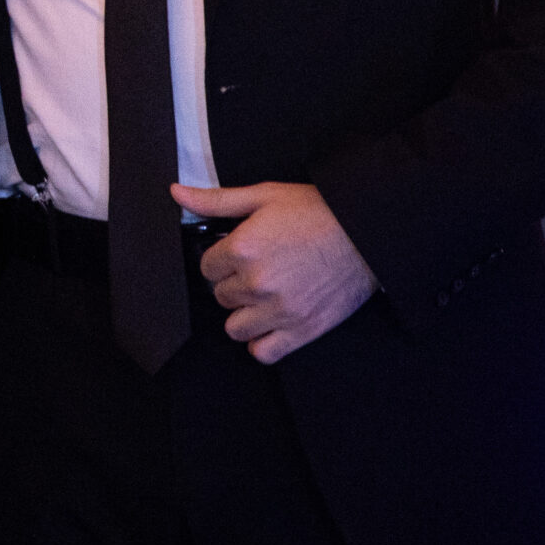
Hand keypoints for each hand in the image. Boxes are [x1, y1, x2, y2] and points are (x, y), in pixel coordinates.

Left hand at [171, 181, 376, 364]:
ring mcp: (279, 310)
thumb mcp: (264, 195)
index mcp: (242, 248)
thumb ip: (216, 200)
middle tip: (259, 270)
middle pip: (221, 296)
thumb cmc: (318, 211)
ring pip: (235, 327)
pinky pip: (263, 352)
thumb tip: (177, 193)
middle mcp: (256, 283)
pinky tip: (271, 323)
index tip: (239, 255)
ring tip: (264, 297)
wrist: (366, 232)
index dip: (222, 260)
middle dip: (235, 284)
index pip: (207, 268)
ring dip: (245, 314)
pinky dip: (263, 342)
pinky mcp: (302, 330)